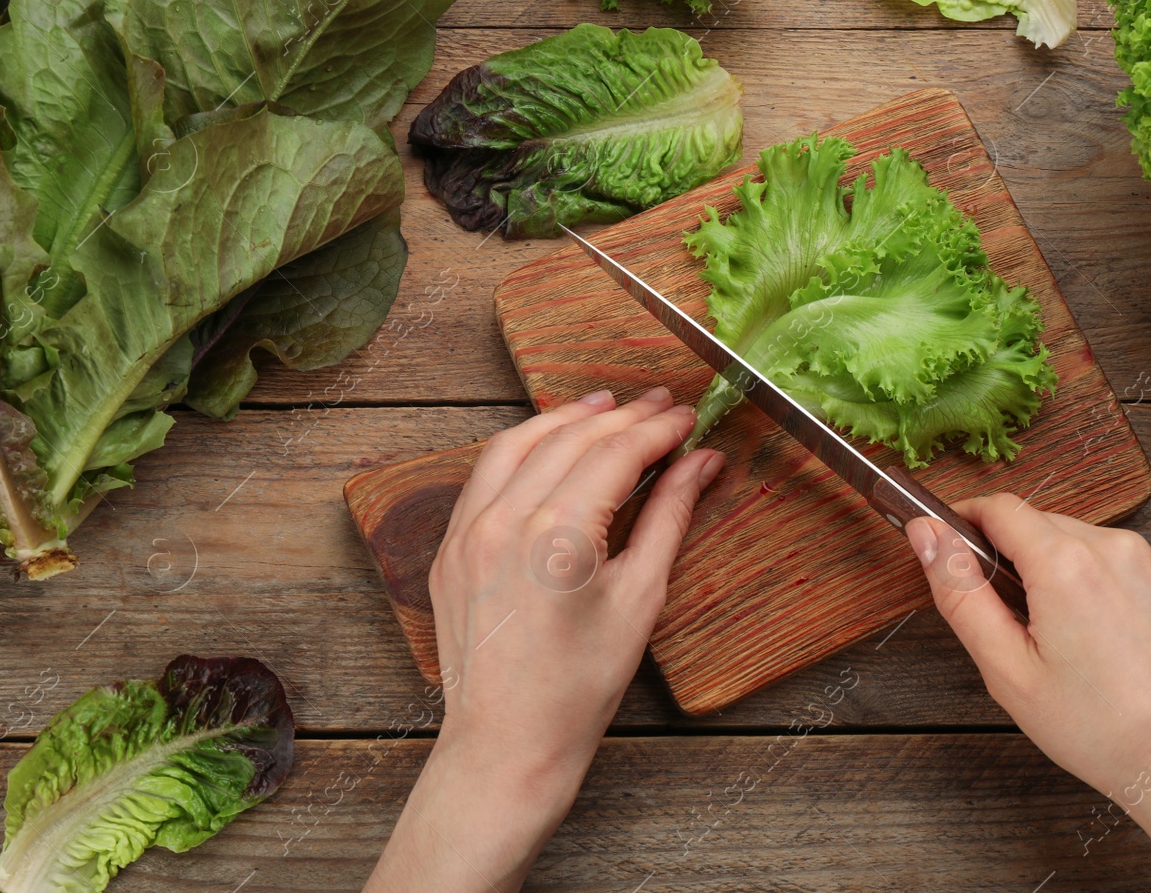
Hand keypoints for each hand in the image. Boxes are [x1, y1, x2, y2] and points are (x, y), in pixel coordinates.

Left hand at [366, 388, 723, 892]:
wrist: (507, 745)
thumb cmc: (579, 688)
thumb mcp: (640, 598)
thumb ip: (669, 517)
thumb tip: (701, 463)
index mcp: (556, 536)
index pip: (615, 454)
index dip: (658, 430)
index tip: (689, 418)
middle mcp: (502, 522)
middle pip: (569, 439)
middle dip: (621, 417)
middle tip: (661, 405)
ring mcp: (466, 533)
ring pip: (516, 444)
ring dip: (565, 419)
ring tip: (606, 406)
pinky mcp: (449, 549)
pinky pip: (484, 475)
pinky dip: (521, 448)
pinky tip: (549, 443)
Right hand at [905, 497, 1150, 892]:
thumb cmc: (1100, 730)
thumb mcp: (1007, 670)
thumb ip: (960, 593)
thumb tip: (927, 535)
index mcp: (1066, 562)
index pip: (998, 507)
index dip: (963, 520)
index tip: (946, 545)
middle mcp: (1114, 548)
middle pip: (1039, 524)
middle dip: (1010, 557)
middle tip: (1000, 619)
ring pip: (1079, 545)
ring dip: (1053, 573)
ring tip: (1053, 643)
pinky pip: (1117, 570)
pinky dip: (1094, 591)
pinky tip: (1097, 649)